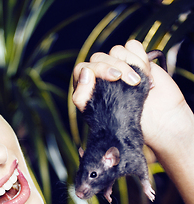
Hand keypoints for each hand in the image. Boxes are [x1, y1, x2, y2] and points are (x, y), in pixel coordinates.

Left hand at [72, 40, 192, 153]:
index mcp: (86, 88)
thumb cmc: (124, 121)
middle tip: (131, 81)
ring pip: (116, 51)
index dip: (98, 69)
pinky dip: (139, 56)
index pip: (82, 69)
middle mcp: (99, 75)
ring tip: (139, 81)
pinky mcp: (133, 59)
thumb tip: (85, 73)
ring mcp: (117, 66)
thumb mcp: (98, 115)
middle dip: (116, 67)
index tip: (114, 78)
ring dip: (130, 64)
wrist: (158, 118)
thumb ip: (82, 97)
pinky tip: (146, 73)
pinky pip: (132, 46)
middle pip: (99, 57)